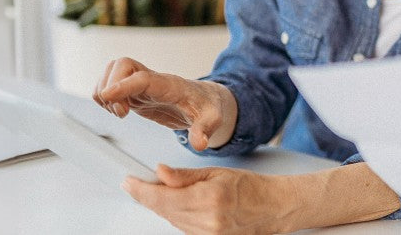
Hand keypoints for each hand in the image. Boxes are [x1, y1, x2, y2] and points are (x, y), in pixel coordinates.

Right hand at [93, 57, 237, 149]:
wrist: (203, 100)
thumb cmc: (207, 106)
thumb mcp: (212, 119)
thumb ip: (204, 130)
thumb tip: (199, 144)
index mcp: (169, 85)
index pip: (142, 78)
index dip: (123, 84)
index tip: (108, 95)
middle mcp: (152, 79)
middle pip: (120, 65)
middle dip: (111, 88)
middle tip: (122, 113)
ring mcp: (140, 83)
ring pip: (111, 71)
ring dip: (105, 92)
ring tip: (120, 112)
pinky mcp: (133, 91)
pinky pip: (109, 83)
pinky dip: (104, 97)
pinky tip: (118, 110)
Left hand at [123, 164, 295, 234]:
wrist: (272, 208)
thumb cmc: (250, 188)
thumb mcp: (217, 172)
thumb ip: (185, 176)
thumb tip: (160, 172)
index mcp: (209, 198)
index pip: (162, 197)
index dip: (141, 190)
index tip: (129, 182)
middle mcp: (207, 221)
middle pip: (163, 210)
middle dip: (150, 195)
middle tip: (141, 182)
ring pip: (171, 220)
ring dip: (165, 205)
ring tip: (173, 191)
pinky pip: (182, 228)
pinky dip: (178, 215)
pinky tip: (185, 204)